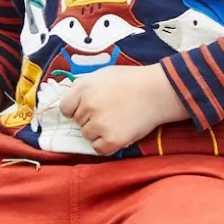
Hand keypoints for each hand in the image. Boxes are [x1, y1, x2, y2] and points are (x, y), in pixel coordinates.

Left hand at [58, 64, 187, 154]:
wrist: (158, 92)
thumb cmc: (133, 80)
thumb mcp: (103, 75)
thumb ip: (84, 87)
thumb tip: (73, 101)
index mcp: (84, 88)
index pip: (65, 108)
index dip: (75, 110)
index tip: (87, 109)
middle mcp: (88, 106)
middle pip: (78, 122)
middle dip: (90, 119)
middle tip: (110, 112)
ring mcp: (100, 123)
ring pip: (87, 135)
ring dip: (98, 132)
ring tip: (117, 121)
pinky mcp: (113, 139)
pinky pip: (99, 148)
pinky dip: (106, 145)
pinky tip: (118, 133)